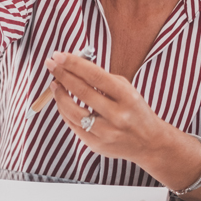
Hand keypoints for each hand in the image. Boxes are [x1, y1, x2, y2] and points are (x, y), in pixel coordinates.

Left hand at [44, 51, 164, 164]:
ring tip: (55, 84)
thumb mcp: (126, 90)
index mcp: (127, 97)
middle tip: (51, 64)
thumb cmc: (135, 111)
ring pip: (73, 111)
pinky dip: (64, 111)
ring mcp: (106, 132)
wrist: (150, 142)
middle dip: (62, 75)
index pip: (95, 76)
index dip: (74, 64)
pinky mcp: (97, 145)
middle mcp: (117, 115)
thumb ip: (102, 78)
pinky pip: (73, 125)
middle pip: (82, 91)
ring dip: (59, 95)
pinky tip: (62, 101)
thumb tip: (73, 64)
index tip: (59, 55)